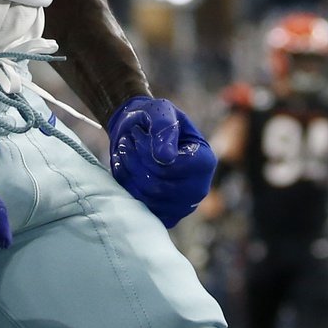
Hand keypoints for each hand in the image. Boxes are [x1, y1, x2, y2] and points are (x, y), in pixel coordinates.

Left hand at [108, 96, 216, 227]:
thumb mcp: (160, 112)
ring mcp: (182, 206)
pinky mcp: (165, 215)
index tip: (137, 133)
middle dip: (135, 162)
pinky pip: (139, 206)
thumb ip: (164, 128)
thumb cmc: (155, 119)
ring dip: (128, 171)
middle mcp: (198, 187)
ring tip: (124, 150)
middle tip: (126, 141)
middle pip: (158, 187)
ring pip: (146, 197)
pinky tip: (123, 166)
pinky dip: (126, 185)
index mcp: (204, 161)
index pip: (171, 168)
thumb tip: (165, 158)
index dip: (148, 153)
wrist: (141, 132)